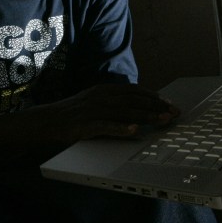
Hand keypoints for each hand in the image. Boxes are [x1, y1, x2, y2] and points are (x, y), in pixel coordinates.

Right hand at [48, 83, 179, 142]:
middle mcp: (101, 97)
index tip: (168, 102)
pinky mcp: (86, 124)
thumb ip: (113, 103)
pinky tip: (134, 131)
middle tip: (174, 112)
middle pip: (134, 101)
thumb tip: (136, 108)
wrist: (47, 120)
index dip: (153, 96)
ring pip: (125, 112)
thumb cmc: (73, 113)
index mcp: (104, 90)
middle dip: (156, 106)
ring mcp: (93, 110)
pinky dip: (121, 128)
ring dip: (146, 116)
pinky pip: (106, 126)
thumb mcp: (94, 102)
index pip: (134, 91)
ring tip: (163, 120)